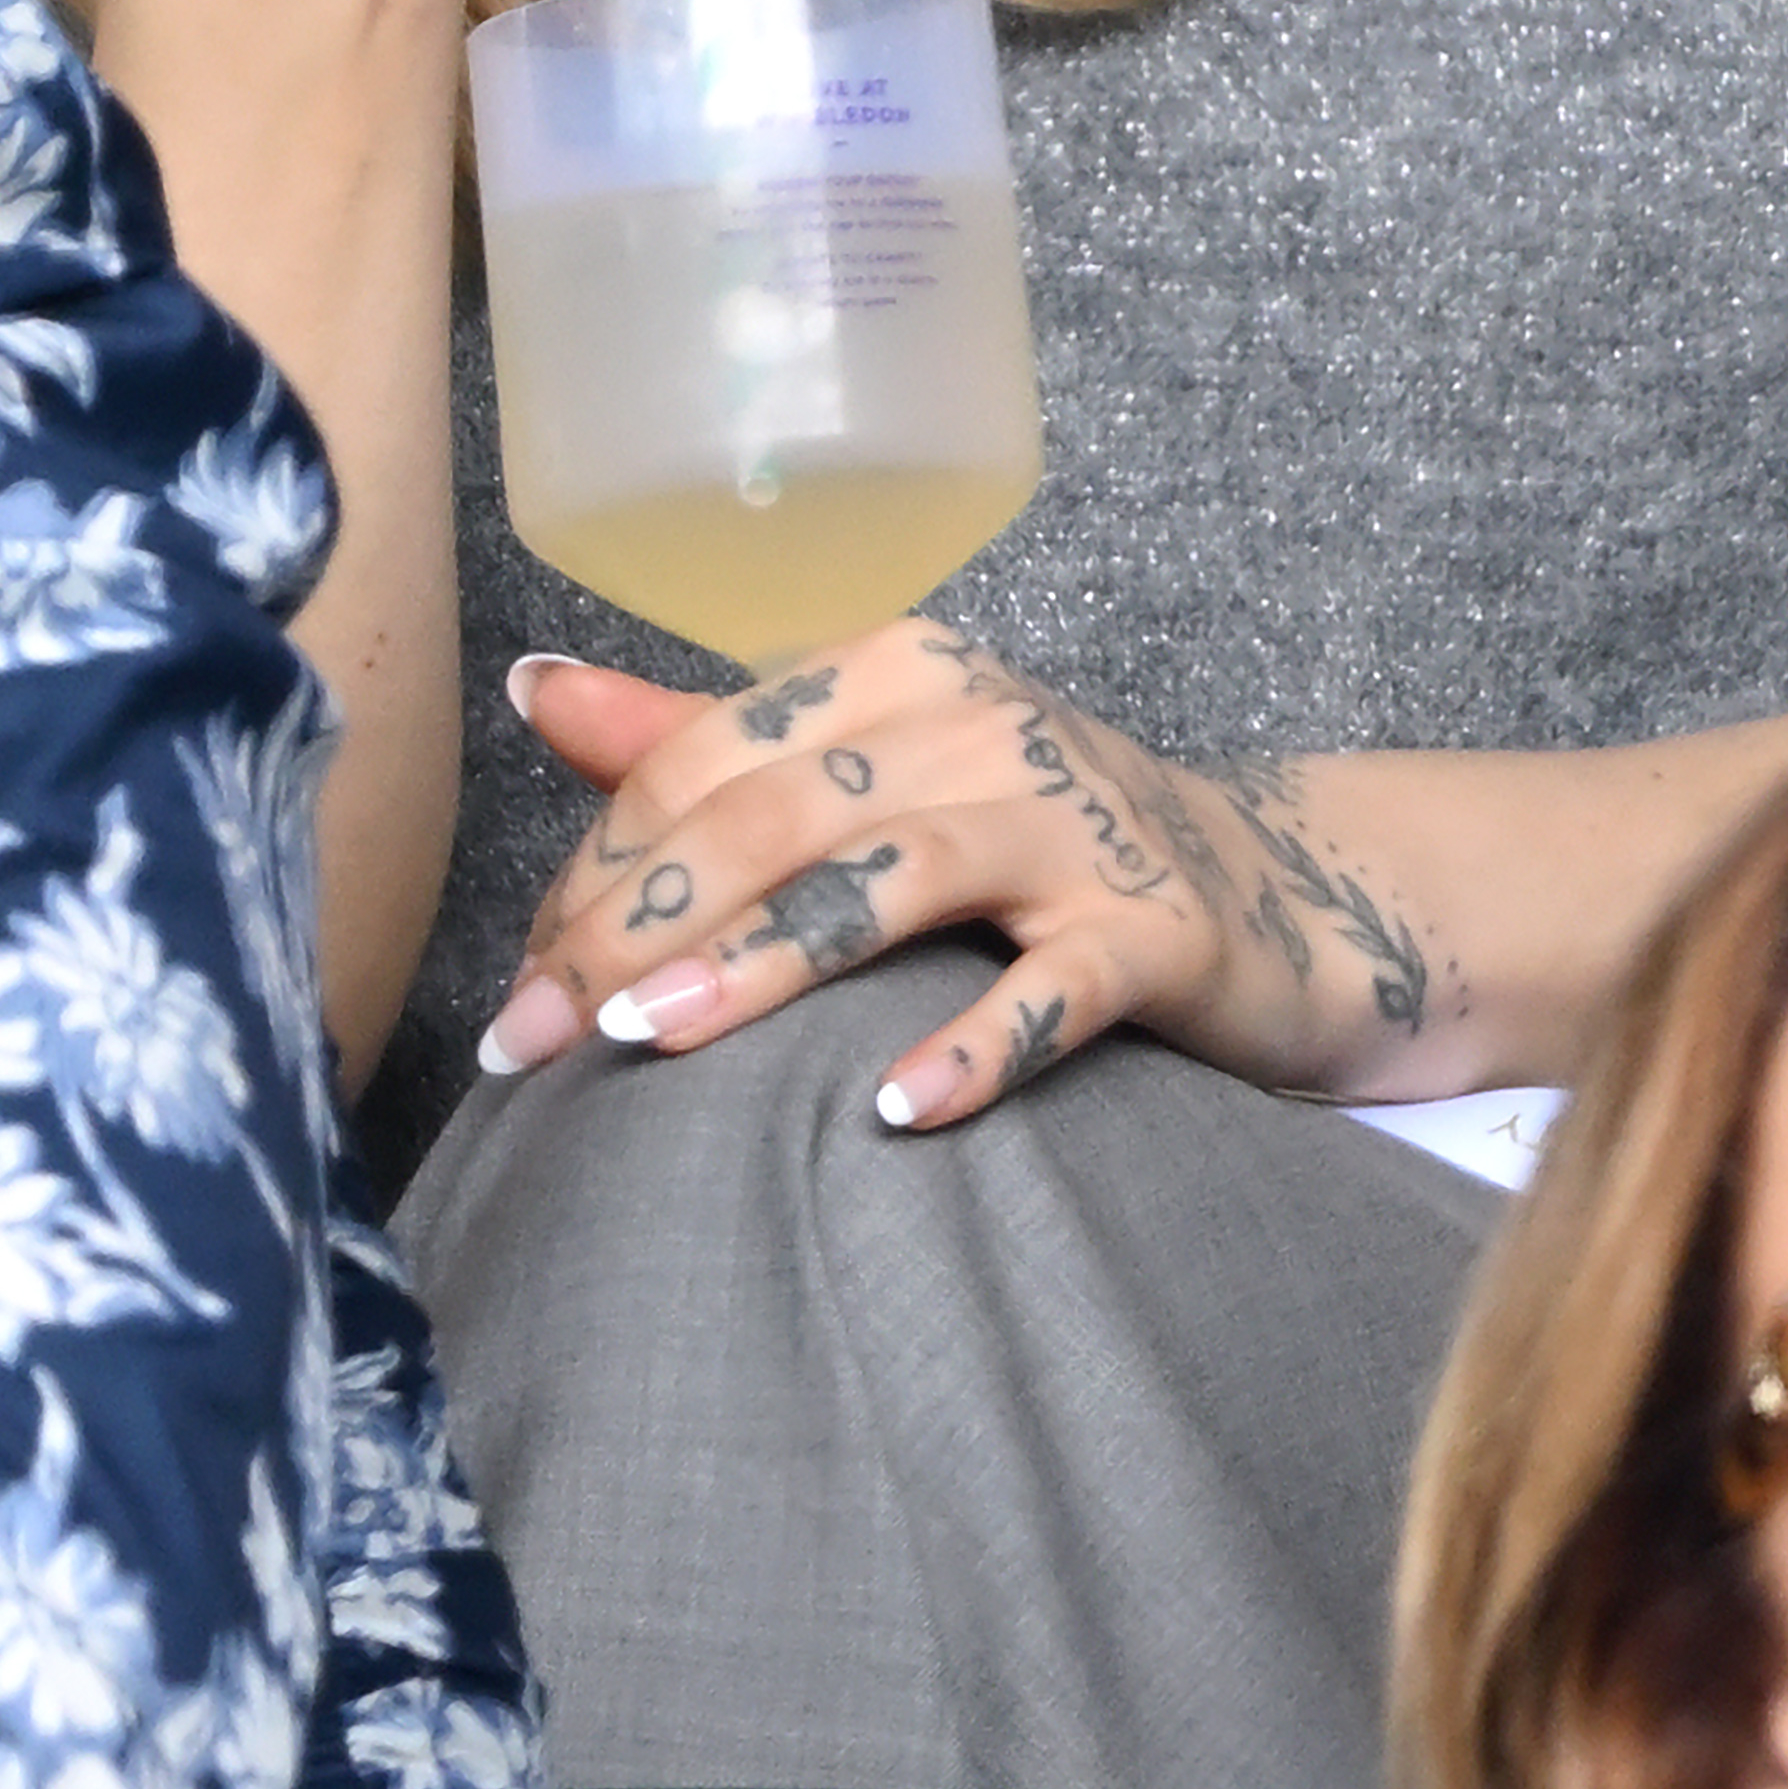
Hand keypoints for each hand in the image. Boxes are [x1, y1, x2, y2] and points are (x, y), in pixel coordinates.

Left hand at [475, 625, 1453, 1127]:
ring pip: (890, 879)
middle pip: (777, 814)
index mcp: (896, 673)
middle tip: (535, 1041)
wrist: (1268, 889)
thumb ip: (701, 739)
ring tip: (649, 1045)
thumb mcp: (870, 770)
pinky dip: (974, 1046)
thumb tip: (534, 687)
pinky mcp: (1154, 928)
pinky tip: (893, 1115)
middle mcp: (981, 723)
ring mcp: (1074, 823)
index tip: (519, 989)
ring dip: (762, 961)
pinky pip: (1053, 986)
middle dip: (638, 925)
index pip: (708, 759)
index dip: (598, 869)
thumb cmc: (1029, 839)